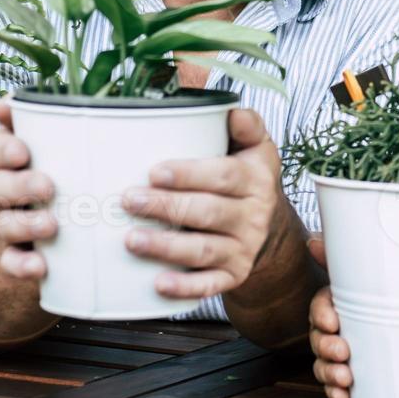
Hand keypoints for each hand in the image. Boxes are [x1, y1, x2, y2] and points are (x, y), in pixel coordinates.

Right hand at [0, 95, 55, 279]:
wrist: (57, 224)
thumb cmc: (59, 168)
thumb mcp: (56, 141)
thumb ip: (43, 118)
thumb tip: (12, 99)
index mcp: (4, 161)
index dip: (4, 149)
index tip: (23, 151)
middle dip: (20, 186)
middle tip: (47, 187)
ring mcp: (6, 223)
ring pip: (5, 224)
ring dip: (26, 225)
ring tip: (51, 226)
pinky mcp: (17, 254)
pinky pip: (11, 262)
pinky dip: (22, 265)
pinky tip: (39, 267)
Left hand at [120, 108, 282, 300]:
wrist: (269, 225)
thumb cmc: (245, 178)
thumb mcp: (255, 147)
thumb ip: (245, 125)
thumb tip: (231, 110)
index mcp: (256, 179)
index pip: (223, 175)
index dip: (189, 174)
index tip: (154, 172)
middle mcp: (253, 215)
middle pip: (207, 212)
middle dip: (166, 207)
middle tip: (129, 200)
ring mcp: (244, 248)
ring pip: (203, 250)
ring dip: (166, 247)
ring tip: (131, 240)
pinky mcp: (234, 275)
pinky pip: (210, 285)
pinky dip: (185, 287)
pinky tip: (158, 283)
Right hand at [306, 237, 352, 397]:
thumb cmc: (381, 293)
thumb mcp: (367, 275)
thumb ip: (344, 258)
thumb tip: (314, 241)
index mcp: (334, 304)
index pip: (319, 308)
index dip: (321, 315)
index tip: (333, 321)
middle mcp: (332, 329)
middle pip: (318, 339)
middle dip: (326, 347)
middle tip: (343, 352)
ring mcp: (338, 353)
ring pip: (323, 364)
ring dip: (330, 373)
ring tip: (346, 378)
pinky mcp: (347, 374)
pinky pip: (334, 386)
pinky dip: (336, 392)